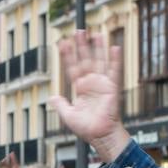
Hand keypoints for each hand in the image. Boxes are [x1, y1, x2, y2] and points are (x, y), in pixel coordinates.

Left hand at [49, 31, 129, 160]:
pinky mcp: (112, 88)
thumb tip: (52, 97)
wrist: (100, 136)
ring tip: (95, 33)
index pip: (73, 67)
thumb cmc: (86, 128)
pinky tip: (114, 47)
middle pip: (86, 60)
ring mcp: (102, 84)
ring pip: (99, 61)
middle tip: (79, 31)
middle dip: (82, 46)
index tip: (63, 43)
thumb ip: (60, 105)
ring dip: (98, 48)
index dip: (68, 56)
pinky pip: (114, 71)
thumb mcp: (68, 116)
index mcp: (80, 88)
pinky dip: (115, 59)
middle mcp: (91, 83)